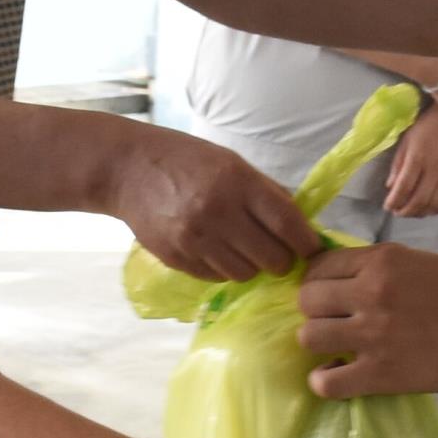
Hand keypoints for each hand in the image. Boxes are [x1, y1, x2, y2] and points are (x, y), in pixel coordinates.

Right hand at [103, 124, 313, 280]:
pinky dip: (224, 269)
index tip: (310, 248)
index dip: (306, 242)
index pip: (287, 224)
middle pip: (272, 258)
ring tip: (242, 248)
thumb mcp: (230, 162)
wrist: (127, 169)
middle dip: (281, 259)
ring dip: (251, 266)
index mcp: (237, 182)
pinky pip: (217, 278)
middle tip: (276, 251)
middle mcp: (218, 212)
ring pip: (246, 274)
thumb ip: (266, 191)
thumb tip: (300, 223)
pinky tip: (216, 250)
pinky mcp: (177, 258)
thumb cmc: (186, 160)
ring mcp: (195, 239)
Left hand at [298, 239, 437, 396]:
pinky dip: (324, 380)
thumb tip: (332, 273)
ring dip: (319, 342)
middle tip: (336, 320)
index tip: (331, 293)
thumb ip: (374, 265)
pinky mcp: (379, 375)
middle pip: (307, 300)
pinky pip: (325, 382)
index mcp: (381, 261)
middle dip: (317, 310)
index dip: (319, 280)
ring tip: (338, 347)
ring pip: (308, 337)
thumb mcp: (415, 261)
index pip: (319, 265)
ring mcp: (372, 336)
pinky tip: (338, 374)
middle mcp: (370, 294)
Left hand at [384, 107, 437, 218]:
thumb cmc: (428, 127)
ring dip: (421, 213)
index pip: (404, 187)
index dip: (394, 201)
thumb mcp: (407, 140)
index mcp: (418, 157)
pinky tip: (431, 209)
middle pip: (419, 200)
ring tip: (413, 212)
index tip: (387, 206)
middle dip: (406, 211)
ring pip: (435, 205)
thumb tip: (390, 187)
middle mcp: (435, 169)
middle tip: (398, 212)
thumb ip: (398, 164)